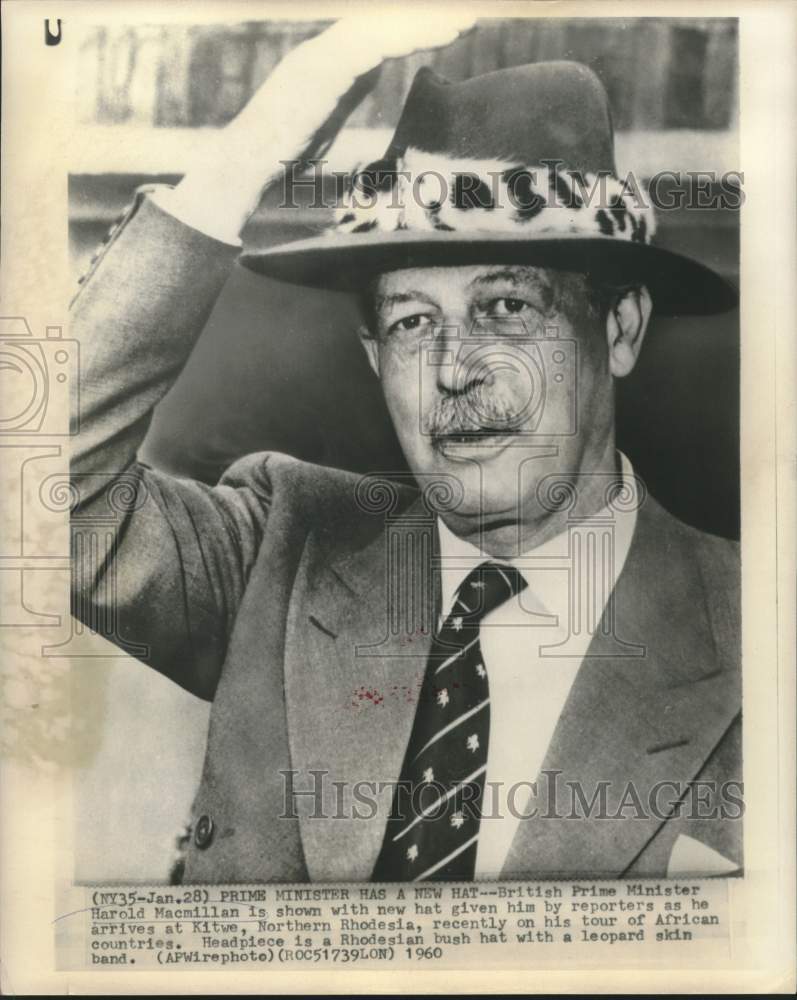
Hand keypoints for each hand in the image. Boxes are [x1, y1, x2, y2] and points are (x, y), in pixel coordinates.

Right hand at [172, 14, 477, 240]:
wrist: (241, 171)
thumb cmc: (277, 159)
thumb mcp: (321, 123)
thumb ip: (345, 96)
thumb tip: (373, 79)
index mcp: (328, 66)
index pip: (378, 37)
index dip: (414, 30)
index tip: (452, 28)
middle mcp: (322, 54)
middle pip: (380, 25)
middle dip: (423, 19)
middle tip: (468, 16)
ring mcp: (318, 61)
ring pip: (378, 30)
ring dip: (421, 25)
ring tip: (461, 23)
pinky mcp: (317, 75)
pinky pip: (366, 48)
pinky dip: (400, 40)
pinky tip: (431, 39)